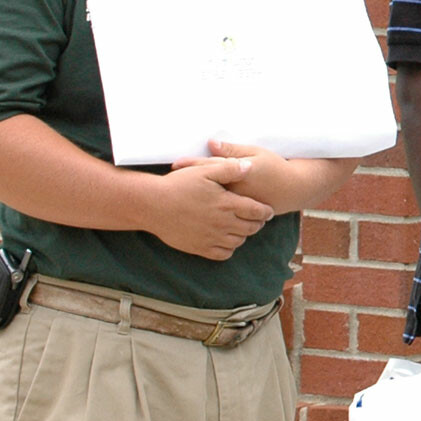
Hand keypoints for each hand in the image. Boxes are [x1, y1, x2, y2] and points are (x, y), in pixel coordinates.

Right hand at [148, 160, 273, 258]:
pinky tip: (226, 239)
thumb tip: (250, 166)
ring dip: (244, 235)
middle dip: (258, 223)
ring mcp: (211, 238)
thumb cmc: (178, 185)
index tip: (269, 211)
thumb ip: (229, 168)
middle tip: (258, 219)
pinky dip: (229, 248)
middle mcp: (222, 223)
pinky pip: (223, 254)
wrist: (151, 206)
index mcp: (227, 204)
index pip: (257, 211)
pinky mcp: (199, 248)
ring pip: (238, 241)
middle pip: (251, 228)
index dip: (265, 211)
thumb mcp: (205, 171)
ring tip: (242, 228)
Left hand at [173, 139, 287, 203]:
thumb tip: (210, 143)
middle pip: (206, 186)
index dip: (191, 164)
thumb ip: (232, 150)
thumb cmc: (275, 168)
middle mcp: (236, 191)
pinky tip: (196, 213)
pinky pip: (222, 213)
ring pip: (212, 202)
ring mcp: (238, 206)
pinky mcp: (242, 216)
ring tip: (177, 198)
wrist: (295, 189)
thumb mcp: (256, 153)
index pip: (209, 167)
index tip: (174, 164)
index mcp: (238, 174)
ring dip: (195, 199)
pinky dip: (208, 213)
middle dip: (187, 183)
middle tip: (168, 181)